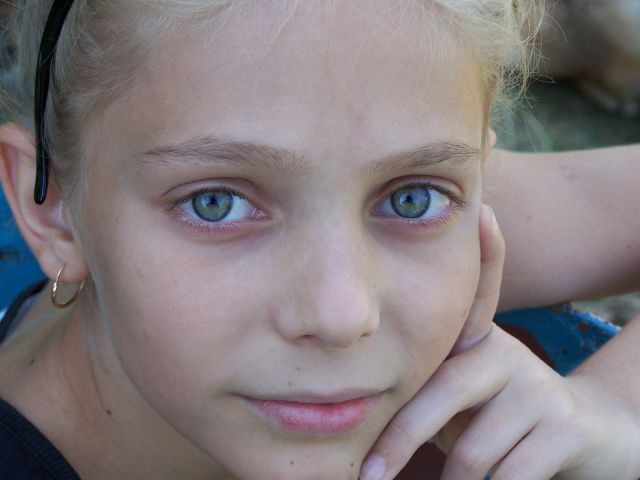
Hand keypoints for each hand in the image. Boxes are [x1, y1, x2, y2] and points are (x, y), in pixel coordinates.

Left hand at [359, 207, 639, 479]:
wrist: (581, 441)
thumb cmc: (496, 417)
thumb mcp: (460, 395)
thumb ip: (425, 389)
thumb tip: (360, 405)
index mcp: (477, 343)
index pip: (476, 294)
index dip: (486, 253)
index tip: (486, 212)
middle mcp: (506, 353)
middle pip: (444, 389)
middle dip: (400, 439)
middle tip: (370, 478)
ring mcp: (538, 387)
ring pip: (473, 451)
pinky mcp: (564, 426)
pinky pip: (509, 476)